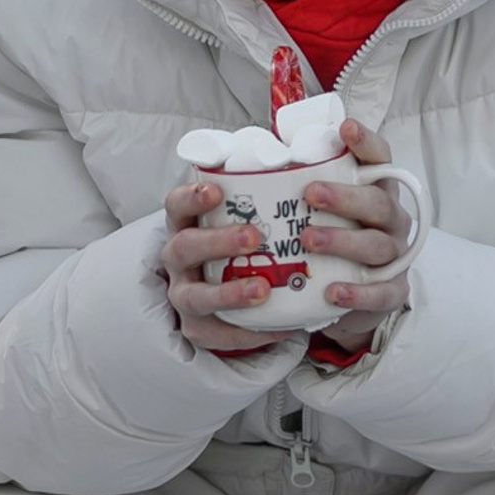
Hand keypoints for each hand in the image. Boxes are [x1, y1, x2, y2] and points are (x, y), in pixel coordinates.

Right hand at [161, 176, 286, 353]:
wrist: (231, 299)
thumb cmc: (244, 248)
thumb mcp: (245, 219)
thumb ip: (268, 196)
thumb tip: (318, 160)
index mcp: (187, 226)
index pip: (176, 206)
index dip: (191, 197)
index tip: (217, 190)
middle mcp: (179, 261)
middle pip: (183, 248)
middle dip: (216, 241)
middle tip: (253, 236)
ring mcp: (184, 295)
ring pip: (194, 296)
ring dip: (227, 292)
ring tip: (262, 289)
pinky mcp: (198, 328)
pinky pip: (217, 334)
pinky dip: (249, 333)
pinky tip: (281, 327)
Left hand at [302, 117, 414, 349]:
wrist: (350, 297)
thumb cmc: (328, 240)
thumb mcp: (318, 210)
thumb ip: (296, 186)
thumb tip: (239, 163)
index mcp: (374, 191)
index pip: (379, 159)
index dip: (366, 142)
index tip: (345, 128)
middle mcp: (390, 219)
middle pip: (377, 202)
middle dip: (344, 197)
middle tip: (310, 193)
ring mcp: (394, 255)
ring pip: (376, 244)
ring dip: (342, 240)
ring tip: (308, 239)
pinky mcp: (392, 291)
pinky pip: (380, 292)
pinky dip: (357, 292)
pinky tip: (332, 291)